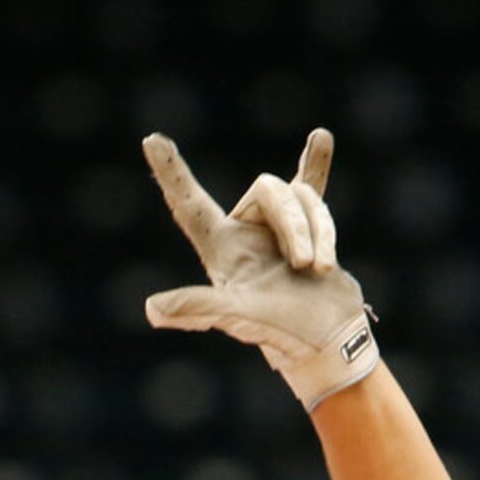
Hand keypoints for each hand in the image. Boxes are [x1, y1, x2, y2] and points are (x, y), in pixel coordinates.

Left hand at [141, 128, 377, 409]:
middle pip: (268, 190)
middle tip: (305, 265)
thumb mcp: (238, 315)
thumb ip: (198, 307)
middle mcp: (244, 235)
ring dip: (319, 230)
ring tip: (319, 270)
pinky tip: (321, 138)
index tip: (152, 140)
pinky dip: (317, 164)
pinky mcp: (309, 231)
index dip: (171, 173)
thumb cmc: (282, 332)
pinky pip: (311, 187)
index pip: (188, 204)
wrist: (328, 341)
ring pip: (300, 195)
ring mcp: (276, 232)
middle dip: (294, 223)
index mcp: (221, 250)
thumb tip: (152, 310)